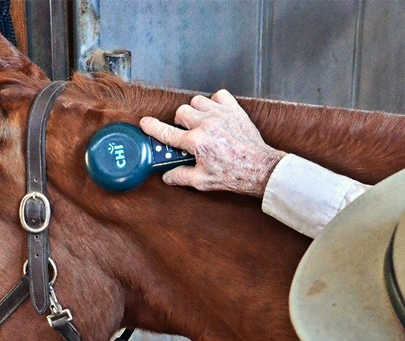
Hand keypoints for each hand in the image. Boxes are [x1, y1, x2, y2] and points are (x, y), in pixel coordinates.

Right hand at [140, 90, 285, 197]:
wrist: (259, 168)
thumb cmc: (233, 175)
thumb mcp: (202, 181)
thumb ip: (181, 176)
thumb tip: (167, 176)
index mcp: (196, 142)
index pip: (167, 133)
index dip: (153, 128)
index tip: (145, 123)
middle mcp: (207, 125)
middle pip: (181, 112)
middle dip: (180, 123)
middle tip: (187, 134)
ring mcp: (221, 115)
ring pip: (197, 101)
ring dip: (195, 111)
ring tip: (201, 123)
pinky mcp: (234, 110)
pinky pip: (218, 95)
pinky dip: (214, 102)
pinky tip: (216, 114)